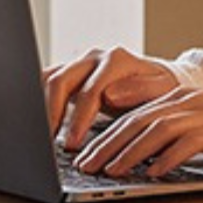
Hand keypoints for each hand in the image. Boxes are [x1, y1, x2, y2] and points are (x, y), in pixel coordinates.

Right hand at [43, 46, 180, 150]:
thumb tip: (110, 94)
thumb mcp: (163, 90)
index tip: (73, 144)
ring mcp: (80, 64)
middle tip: (49, 143)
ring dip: (41, 108)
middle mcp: (94, 58)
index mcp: (116, 60)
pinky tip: (41, 125)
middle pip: (60, 80)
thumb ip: (140, 90)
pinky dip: (39, 102)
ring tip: (41, 137)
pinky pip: (47, 83)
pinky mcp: (72, 73)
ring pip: (48, 78)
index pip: (89, 91)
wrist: (160, 80)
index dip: (78, 120)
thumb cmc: (163, 90)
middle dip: (52, 115)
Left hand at [73, 87, 202, 177]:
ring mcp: (202, 115)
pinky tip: (154, 171)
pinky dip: (170, 157)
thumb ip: (148, 123)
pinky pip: (190, 143)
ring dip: (133, 152)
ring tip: (115, 171)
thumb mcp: (178, 122)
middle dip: (109, 146)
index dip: (103, 137)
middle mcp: (183, 102)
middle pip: (138, 122)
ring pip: (160, 131)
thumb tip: (113, 134)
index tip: (83, 157)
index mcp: (170, 97)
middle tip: (89, 166)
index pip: (129, 116)